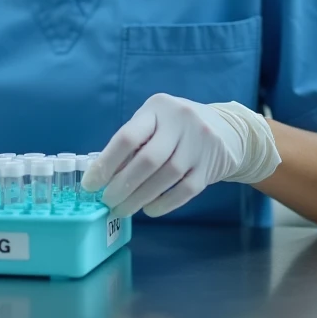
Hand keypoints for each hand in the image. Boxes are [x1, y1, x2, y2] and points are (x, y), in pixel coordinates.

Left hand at [81, 94, 280, 218]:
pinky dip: (164, 203)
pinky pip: (185, 190)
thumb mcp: (154, 122)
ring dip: (140, 198)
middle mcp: (180, 121)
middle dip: (122, 186)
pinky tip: (149, 209)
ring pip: (166, 177)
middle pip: (148, 160)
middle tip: (107, 203)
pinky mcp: (211, 165)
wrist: (226, 130)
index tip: (90, 184)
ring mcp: (199, 143)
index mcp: (157, 108)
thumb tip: (102, 176)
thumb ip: (132, 142)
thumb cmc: (175, 127)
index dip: (106, 163)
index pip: (128, 136)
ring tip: (123, 209)